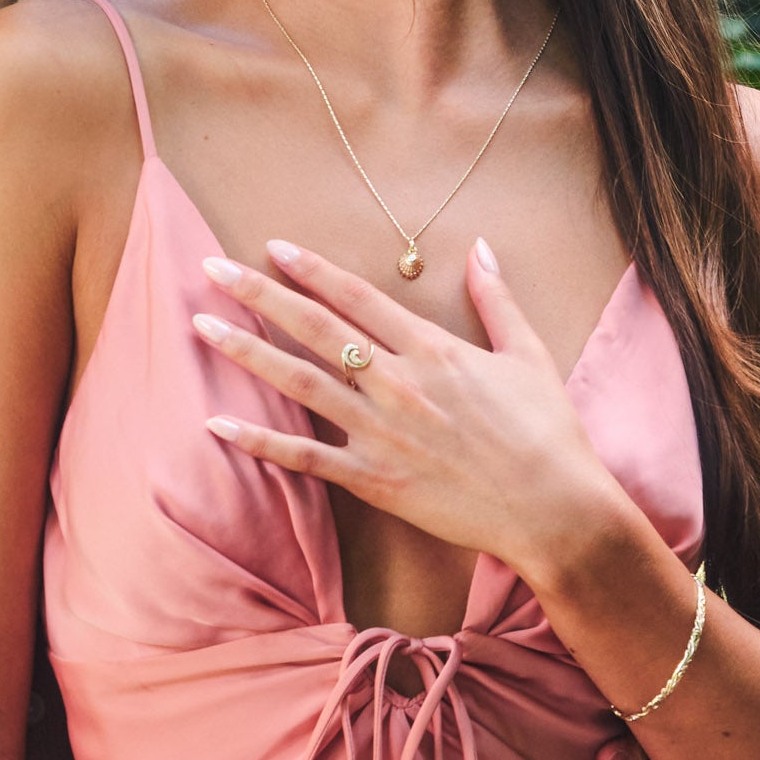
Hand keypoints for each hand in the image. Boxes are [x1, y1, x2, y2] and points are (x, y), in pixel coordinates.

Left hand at [191, 235, 630, 582]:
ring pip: (299, 382)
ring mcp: (380, 431)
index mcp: (432, 349)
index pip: (357, 297)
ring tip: (201, 324)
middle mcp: (397, 382)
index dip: (312, 269)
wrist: (559, 513)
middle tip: (212, 265)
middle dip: (259, 293)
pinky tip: (218, 423)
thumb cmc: (549, 434)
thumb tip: (481, 246)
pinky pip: (305, 458)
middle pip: (315, 328)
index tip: (273, 245)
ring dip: (246, 350)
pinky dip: (259, 440)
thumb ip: (497, 299)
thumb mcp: (528, 355)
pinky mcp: (374, 479)